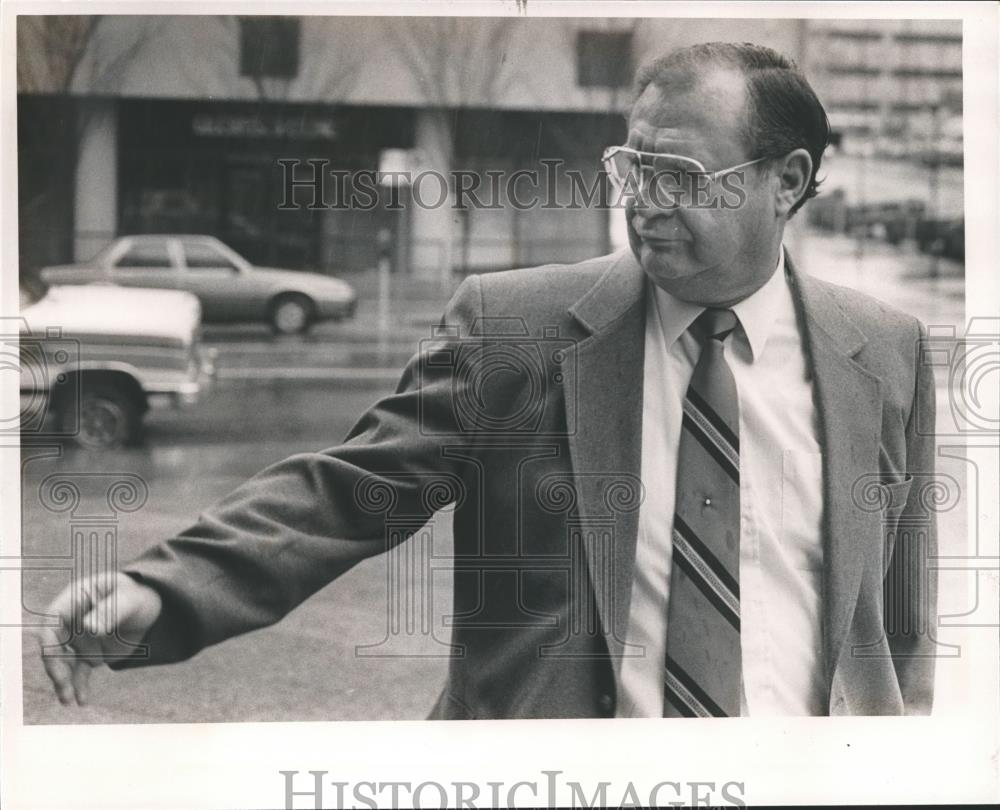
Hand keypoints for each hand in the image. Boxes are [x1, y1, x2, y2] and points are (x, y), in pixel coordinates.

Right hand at [34, 571, 161, 705]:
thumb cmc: (137, 597)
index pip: (53, 619)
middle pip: (54, 644)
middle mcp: (70, 621)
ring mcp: (77, 640)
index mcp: (75, 599)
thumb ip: (110, 611)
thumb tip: (89, 628)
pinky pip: (79, 672)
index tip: (53, 656)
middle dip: (55, 665)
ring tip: (67, 700)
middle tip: (63, 683)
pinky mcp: (87, 655)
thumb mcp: (129, 599)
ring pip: (63, 662)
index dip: (50, 637)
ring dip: (63, 681)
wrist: (147, 610)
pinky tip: (81, 701)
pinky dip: (79, 686)